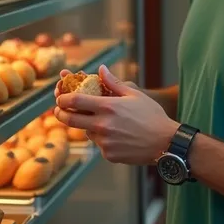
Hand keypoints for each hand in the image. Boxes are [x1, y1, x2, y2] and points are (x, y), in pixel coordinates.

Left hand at [54, 65, 178, 164]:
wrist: (165, 142)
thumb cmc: (152, 116)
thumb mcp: (134, 95)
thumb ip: (114, 82)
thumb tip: (100, 69)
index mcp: (108, 107)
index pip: (75, 100)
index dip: (63, 98)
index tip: (59, 97)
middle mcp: (102, 125)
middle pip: (70, 119)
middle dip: (61, 114)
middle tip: (59, 110)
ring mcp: (104, 141)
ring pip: (86, 132)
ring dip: (87, 126)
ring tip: (103, 121)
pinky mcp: (109, 154)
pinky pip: (99, 144)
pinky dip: (103, 139)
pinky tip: (117, 135)